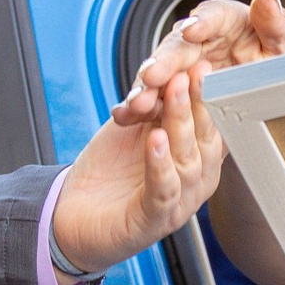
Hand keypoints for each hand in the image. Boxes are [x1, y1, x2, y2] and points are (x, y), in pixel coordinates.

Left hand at [50, 64, 228, 274]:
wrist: (72, 215)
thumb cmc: (108, 172)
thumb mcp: (135, 129)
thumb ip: (157, 107)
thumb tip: (177, 69)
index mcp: (196, 159)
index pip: (212, 125)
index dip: (211, 95)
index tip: (205, 64)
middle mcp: (195, 181)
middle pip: (206, 139)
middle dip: (202, 102)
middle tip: (197, 71)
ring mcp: (179, 203)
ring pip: (188, 161)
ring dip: (181, 122)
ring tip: (175, 92)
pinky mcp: (155, 221)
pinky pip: (163, 190)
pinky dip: (160, 164)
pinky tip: (155, 140)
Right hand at [123, 0, 284, 98]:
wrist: (267, 99)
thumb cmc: (276, 70)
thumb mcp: (284, 51)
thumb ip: (275, 25)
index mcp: (227, 21)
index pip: (213, 15)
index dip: (202, 22)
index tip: (192, 31)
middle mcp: (199, 39)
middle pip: (178, 46)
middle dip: (164, 61)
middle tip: (152, 75)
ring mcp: (183, 65)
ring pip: (160, 73)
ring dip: (145, 87)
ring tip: (137, 102)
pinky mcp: (172, 90)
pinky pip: (153, 96)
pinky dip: (137, 106)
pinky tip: (125, 115)